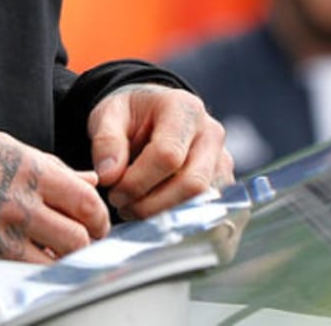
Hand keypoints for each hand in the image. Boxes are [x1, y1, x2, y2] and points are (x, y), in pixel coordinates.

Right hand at [0, 129, 110, 266]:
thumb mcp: (7, 147)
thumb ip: (52, 167)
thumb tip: (90, 180)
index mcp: (31, 170)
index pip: (87, 201)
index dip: (99, 216)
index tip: (97, 222)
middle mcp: (21, 205)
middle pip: (78, 238)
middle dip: (87, 243)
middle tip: (84, 244)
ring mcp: (2, 237)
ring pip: (56, 262)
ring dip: (63, 261)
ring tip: (58, 253)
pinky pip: (25, 274)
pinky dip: (35, 271)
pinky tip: (31, 261)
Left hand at [87, 84, 233, 220]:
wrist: (151, 115)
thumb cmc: (131, 114)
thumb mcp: (108, 114)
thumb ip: (106, 141)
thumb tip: (109, 176)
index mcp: (184, 108)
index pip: (169, 155)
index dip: (137, 181)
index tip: (113, 190)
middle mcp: (210, 133)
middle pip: (192, 184)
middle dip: (151, 205)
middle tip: (123, 205)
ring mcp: (222, 161)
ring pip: (202, 204)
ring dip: (163, 216)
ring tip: (134, 208)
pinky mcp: (224, 185)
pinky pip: (208, 214)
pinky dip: (178, 221)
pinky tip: (152, 214)